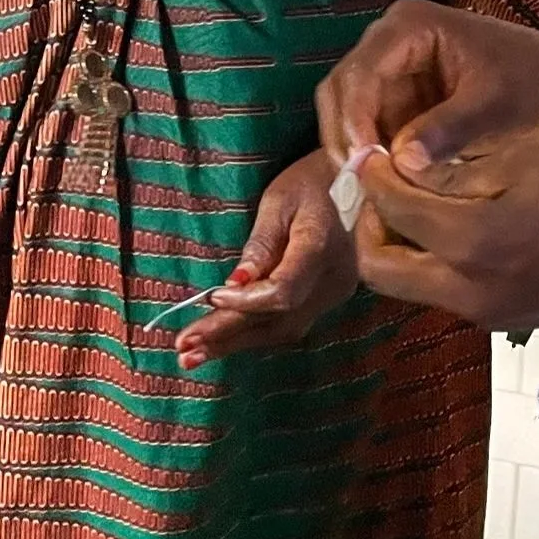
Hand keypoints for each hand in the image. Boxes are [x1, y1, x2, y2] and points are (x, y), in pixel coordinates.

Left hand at [175, 150, 359, 367]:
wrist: (354, 182)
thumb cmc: (310, 183)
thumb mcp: (278, 201)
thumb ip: (260, 244)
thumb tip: (235, 284)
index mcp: (320, 248)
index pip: (284, 291)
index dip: (245, 301)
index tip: (210, 297)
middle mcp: (333, 281)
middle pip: (277, 321)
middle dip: (228, 337)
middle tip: (184, 350)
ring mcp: (335, 295)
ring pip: (283, 331)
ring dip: (236, 344)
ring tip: (192, 355)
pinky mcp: (328, 300)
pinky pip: (289, 324)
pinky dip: (253, 334)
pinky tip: (223, 342)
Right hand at [315, 0, 538, 183]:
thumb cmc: (535, 84)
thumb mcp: (498, 107)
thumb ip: (450, 129)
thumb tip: (401, 160)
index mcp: (410, 26)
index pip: (362, 71)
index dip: (354, 117)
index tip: (364, 164)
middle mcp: (389, 40)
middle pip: (342, 88)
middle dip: (345, 135)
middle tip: (357, 184)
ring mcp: (391, 68)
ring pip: (348, 110)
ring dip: (354, 148)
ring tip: (367, 191)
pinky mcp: (398, 95)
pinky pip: (369, 126)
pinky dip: (371, 154)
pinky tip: (380, 185)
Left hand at [350, 144, 538, 332]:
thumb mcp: (530, 164)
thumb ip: (457, 171)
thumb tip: (401, 166)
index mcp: (476, 243)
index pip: (391, 208)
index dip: (372, 173)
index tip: (370, 148)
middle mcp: (471, 292)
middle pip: (379, 268)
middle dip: (368, 224)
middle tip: (385, 185)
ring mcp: (488, 315)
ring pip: (409, 285)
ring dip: (398, 245)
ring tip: (417, 200)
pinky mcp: (505, 322)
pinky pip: (445, 292)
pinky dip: (433, 260)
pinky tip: (456, 223)